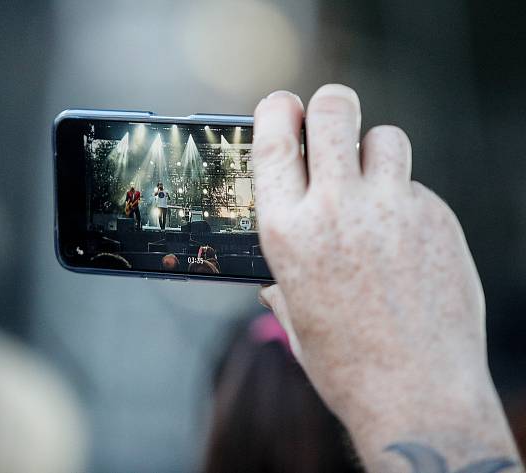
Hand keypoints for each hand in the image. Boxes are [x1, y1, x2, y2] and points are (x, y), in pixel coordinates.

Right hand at [253, 85, 519, 470]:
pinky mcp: (437, 219)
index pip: (276, 138)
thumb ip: (284, 277)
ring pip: (385, 136)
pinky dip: (405, 200)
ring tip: (371, 182)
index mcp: (287, 231)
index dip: (277, 109)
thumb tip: (275, 275)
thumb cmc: (345, 361)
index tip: (282, 106)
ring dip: (373, 151)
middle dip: (329, 106)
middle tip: (331, 120)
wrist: (416, 393)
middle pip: (335, 109)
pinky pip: (415, 185)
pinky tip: (403, 239)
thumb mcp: (295, 314)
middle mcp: (337, 209)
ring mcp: (393, 209)